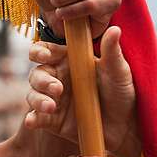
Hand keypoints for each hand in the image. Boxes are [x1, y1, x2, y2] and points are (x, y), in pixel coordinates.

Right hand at [25, 26, 138, 156]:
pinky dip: (32, 119)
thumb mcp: (119, 72)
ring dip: (37, 99)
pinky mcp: (52, 121)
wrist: (124, 126)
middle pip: (37, 73)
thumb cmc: (122, 94)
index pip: (46, 51)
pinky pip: (36, 118)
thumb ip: (112, 52)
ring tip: (51, 107)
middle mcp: (57, 78)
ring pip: (33, 94)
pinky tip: (32, 121)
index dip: (40, 51)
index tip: (44, 55)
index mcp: (69, 61)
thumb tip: (115, 29)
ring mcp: (53, 99)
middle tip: (57, 88)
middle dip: (42, 80)